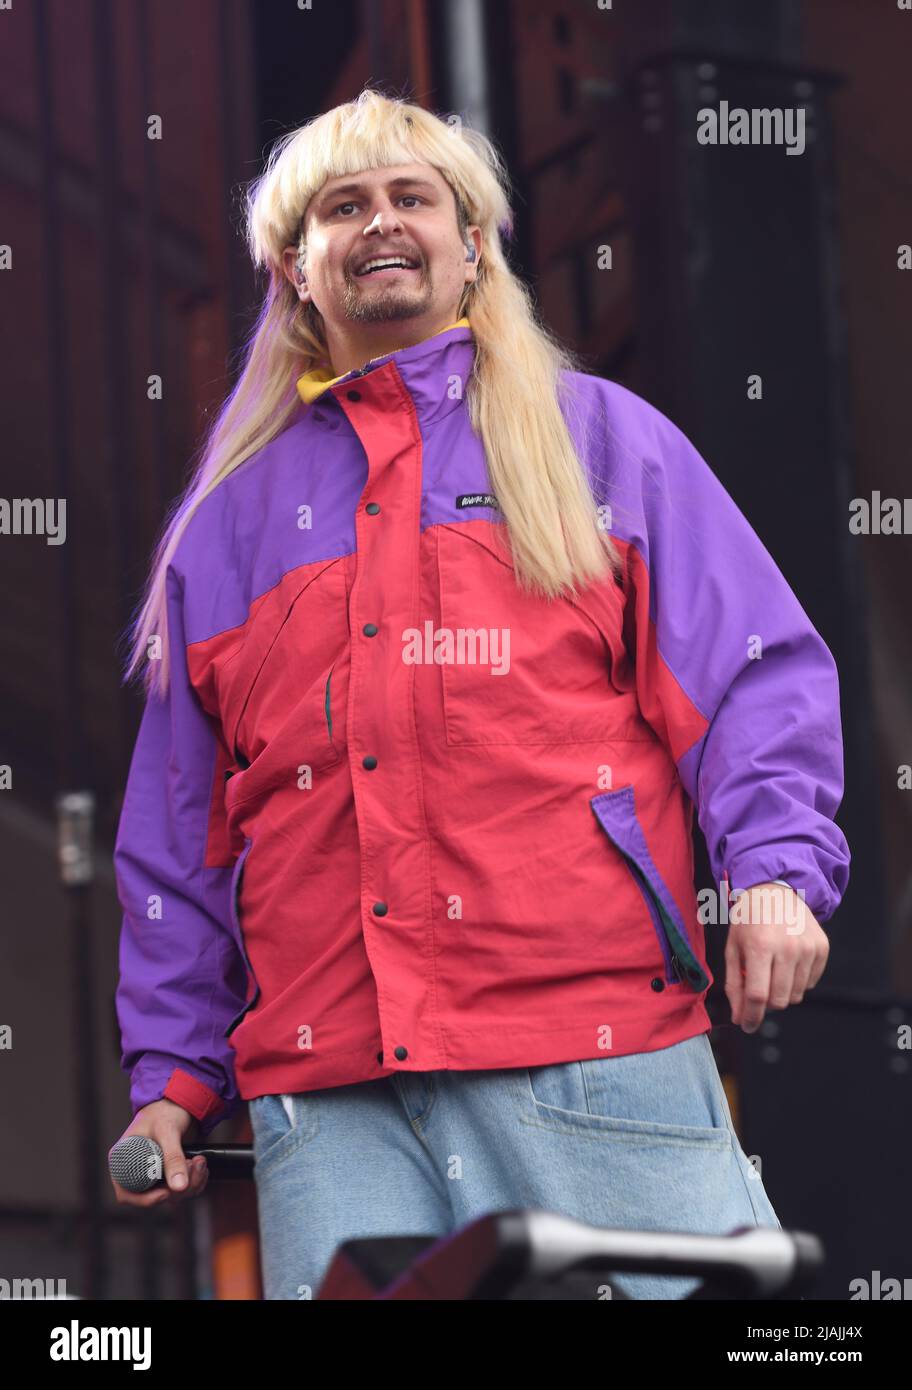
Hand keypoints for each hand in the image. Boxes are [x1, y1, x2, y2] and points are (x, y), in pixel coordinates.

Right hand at [109, 1098, 208, 1207]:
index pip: (126, 1193)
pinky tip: (201, 1167)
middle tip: (194, 1164)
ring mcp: (153, 1174)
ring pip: (171, 1195)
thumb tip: (179, 1187)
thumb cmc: (164, 1111)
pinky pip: (181, 1189)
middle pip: (153, 1197)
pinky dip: (195, 1181)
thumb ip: (173, 1157)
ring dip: (191, 1183)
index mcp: (122, 1160)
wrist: (179, 1102)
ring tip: (199, 1161)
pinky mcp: (169, 1174)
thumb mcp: (167, 1131)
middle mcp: (135, 1171)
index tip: (166, 1192)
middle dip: (178, 1188)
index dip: (146, 1199)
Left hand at [724, 881, 828, 1033]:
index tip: (746, 1026)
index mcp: (760, 946)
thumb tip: (740, 1018)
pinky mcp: (822, 948)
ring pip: (796, 995)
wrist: (776, 889)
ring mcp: (808, 948)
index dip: (751, 1017)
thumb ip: (735, 985)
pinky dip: (797, 980)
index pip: (758, 996)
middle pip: (779, 1000)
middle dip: (765, 1003)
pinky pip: (810, 983)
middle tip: (758, 989)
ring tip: (772, 970)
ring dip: (782, 991)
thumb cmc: (749, 919)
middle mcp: (788, 948)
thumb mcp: (733, 948)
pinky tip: (787, 962)